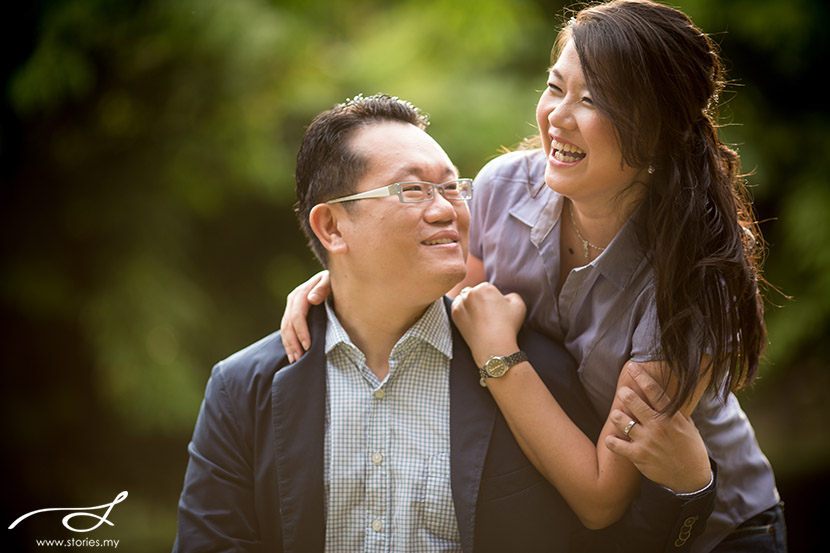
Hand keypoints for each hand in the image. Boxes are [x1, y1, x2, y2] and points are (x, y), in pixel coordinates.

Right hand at [279, 270, 330, 361]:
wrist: (330, 279)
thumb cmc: (333, 281)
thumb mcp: (330, 280)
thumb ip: (323, 288)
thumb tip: (311, 299)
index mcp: (301, 293)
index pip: (297, 316)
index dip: (301, 332)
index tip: (308, 346)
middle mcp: (293, 300)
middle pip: (288, 325)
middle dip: (292, 343)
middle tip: (298, 359)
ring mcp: (291, 307)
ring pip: (284, 328)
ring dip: (288, 345)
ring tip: (294, 360)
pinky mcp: (292, 313)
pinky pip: (286, 329)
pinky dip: (288, 342)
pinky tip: (292, 353)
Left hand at [450, 282, 525, 366]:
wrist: (493, 346)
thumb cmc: (508, 326)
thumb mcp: (519, 305)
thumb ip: (512, 295)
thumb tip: (504, 297)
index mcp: (485, 287)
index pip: (486, 288)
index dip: (492, 298)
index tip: (495, 309)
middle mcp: (470, 292)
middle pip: (474, 292)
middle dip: (479, 299)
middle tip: (486, 313)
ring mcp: (460, 303)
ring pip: (463, 299)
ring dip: (469, 304)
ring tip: (478, 317)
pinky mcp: (454, 314)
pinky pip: (457, 308)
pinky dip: (462, 311)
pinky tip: (471, 320)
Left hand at [605, 363, 710, 493]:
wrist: (691, 479)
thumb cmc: (691, 450)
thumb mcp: (689, 427)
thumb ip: (676, 411)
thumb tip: (668, 395)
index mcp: (671, 417)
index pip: (654, 391)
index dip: (641, 377)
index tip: (632, 367)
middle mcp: (658, 427)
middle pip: (633, 401)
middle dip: (625, 393)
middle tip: (622, 392)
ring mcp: (646, 441)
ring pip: (620, 420)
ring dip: (616, 415)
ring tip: (617, 415)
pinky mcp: (638, 456)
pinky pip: (616, 444)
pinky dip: (611, 440)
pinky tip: (612, 438)